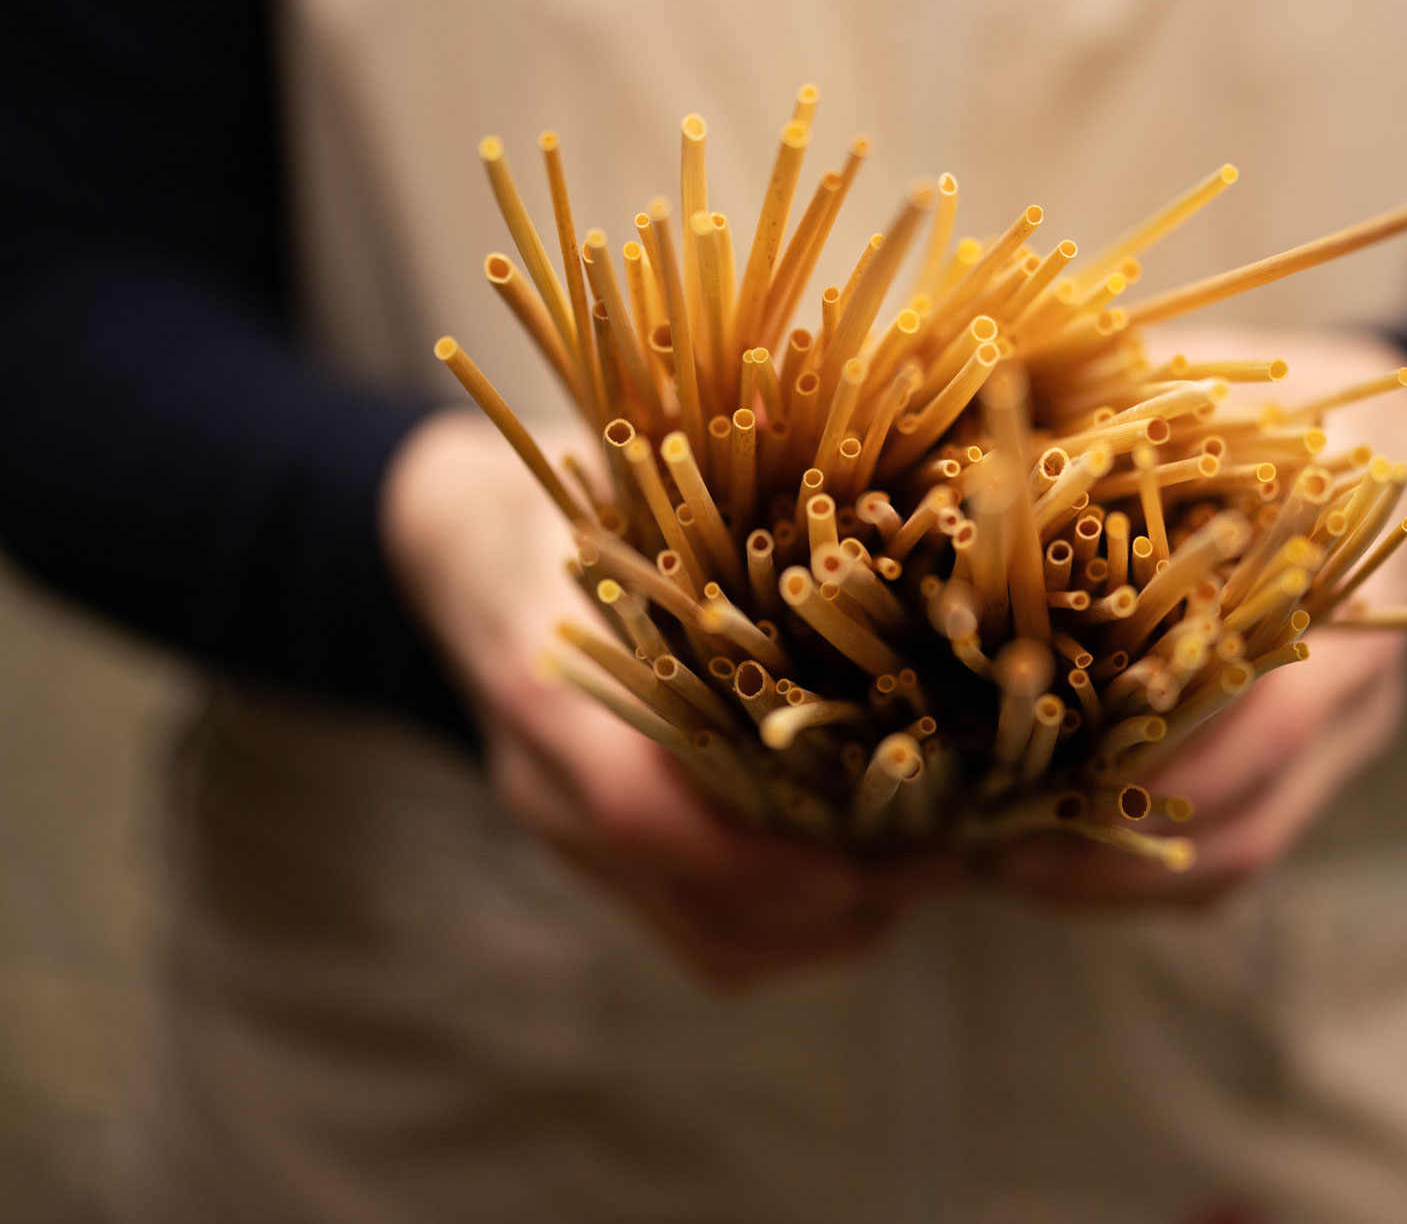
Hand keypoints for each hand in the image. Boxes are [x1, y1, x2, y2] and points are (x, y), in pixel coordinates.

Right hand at [382, 412, 934, 982]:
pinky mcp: (597, 850)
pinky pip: (696, 927)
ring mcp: (566, 831)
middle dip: (835, 905)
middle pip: (697, 911)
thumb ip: (710, 494)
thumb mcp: (620, 478)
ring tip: (923, 875)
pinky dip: (789, 922)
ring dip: (824, 926)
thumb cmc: (561, 492)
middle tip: (949, 860)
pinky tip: (863, 877)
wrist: (457, 540)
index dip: (769, 859)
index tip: (881, 854)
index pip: (646, 818)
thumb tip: (844, 468)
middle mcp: (547, 785)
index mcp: (544, 689)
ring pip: (707, 939)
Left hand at [990, 331, 1406, 905]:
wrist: (1403, 440)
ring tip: (994, 867)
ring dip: (1115, 878)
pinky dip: (1144, 863)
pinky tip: (1045, 854)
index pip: (1256, 727)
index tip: (1020, 779)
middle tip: (978, 851)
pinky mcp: (1303, 761)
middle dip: (1106, 855)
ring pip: (1237, 854)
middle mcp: (1353, 694)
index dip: (1140, 770)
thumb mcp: (1227, 393)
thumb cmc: (1287, 407)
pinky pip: (1233, 843)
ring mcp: (1338, 741)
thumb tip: (988, 414)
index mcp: (1341, 602)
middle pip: (1242, 822)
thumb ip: (1133, 412)